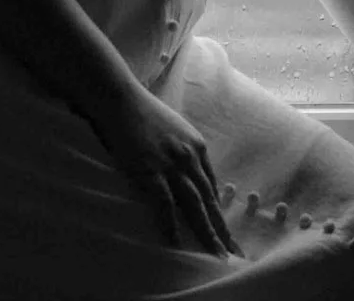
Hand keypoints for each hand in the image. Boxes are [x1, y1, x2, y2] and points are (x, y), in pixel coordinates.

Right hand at [89, 85, 243, 258]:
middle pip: (210, 199)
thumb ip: (180, 151)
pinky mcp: (151, 170)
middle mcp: (190, 156)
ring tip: (215, 254)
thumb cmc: (141, 112)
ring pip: (195, 205)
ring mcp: (172, 164)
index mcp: (197, 147)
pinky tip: (176, 243)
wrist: (120, 98)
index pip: (211, 186)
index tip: (225, 231)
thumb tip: (182, 172)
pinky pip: (165, 204)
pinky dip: (171, 225)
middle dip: (222, 228)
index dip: (219, 211)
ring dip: (206, 232)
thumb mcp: (171, 130)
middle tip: (233, 252)